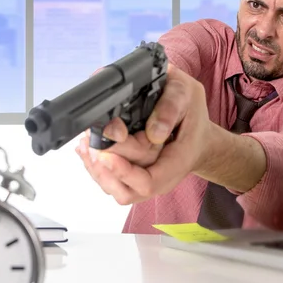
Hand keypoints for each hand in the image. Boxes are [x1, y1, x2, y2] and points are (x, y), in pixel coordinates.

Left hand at [75, 64, 210, 204]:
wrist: (197, 133)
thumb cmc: (191, 113)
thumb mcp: (187, 94)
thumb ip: (171, 106)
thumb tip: (154, 131)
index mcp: (177, 162)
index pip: (148, 182)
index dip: (123, 172)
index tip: (105, 152)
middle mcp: (160, 177)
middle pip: (125, 185)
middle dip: (103, 162)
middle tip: (90, 136)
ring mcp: (145, 179)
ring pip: (114, 188)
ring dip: (95, 168)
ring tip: (85, 144)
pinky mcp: (132, 176)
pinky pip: (110, 181)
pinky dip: (94, 166)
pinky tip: (86, 149)